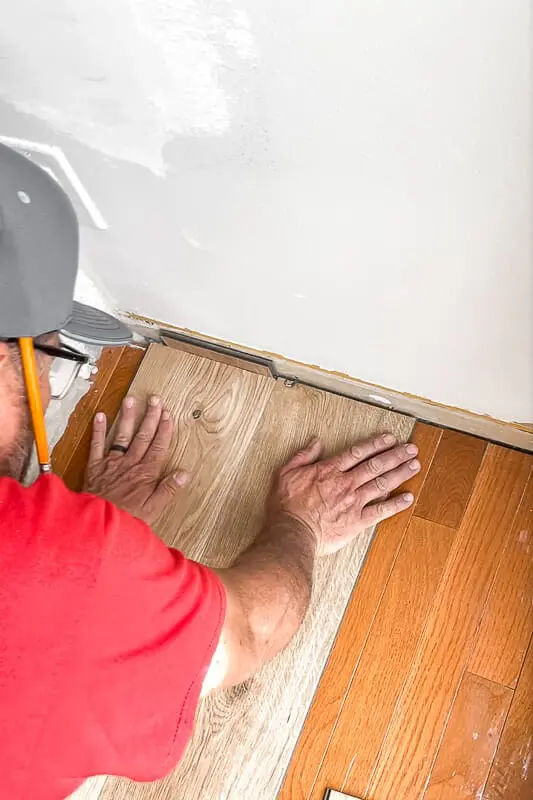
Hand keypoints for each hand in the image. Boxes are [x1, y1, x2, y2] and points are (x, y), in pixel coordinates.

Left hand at [83, 395, 187, 524]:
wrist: (99, 524)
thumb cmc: (128, 518)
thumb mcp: (154, 509)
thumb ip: (168, 490)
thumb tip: (184, 474)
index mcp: (146, 473)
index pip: (158, 446)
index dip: (164, 429)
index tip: (167, 414)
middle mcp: (130, 463)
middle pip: (143, 436)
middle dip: (150, 417)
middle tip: (155, 400)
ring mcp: (112, 463)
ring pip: (122, 435)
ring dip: (127, 417)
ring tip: (131, 400)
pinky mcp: (95, 467)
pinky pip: (97, 445)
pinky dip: (98, 430)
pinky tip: (100, 415)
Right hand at [269, 433, 419, 555]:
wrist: (291, 533)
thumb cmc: (286, 506)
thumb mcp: (286, 473)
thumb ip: (302, 456)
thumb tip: (315, 443)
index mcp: (329, 470)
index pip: (357, 453)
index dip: (376, 444)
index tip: (390, 438)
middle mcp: (345, 483)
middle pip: (375, 465)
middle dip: (395, 455)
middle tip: (411, 449)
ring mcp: (353, 502)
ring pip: (381, 483)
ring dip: (400, 473)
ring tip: (415, 465)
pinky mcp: (356, 521)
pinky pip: (380, 511)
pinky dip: (395, 504)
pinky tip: (408, 498)